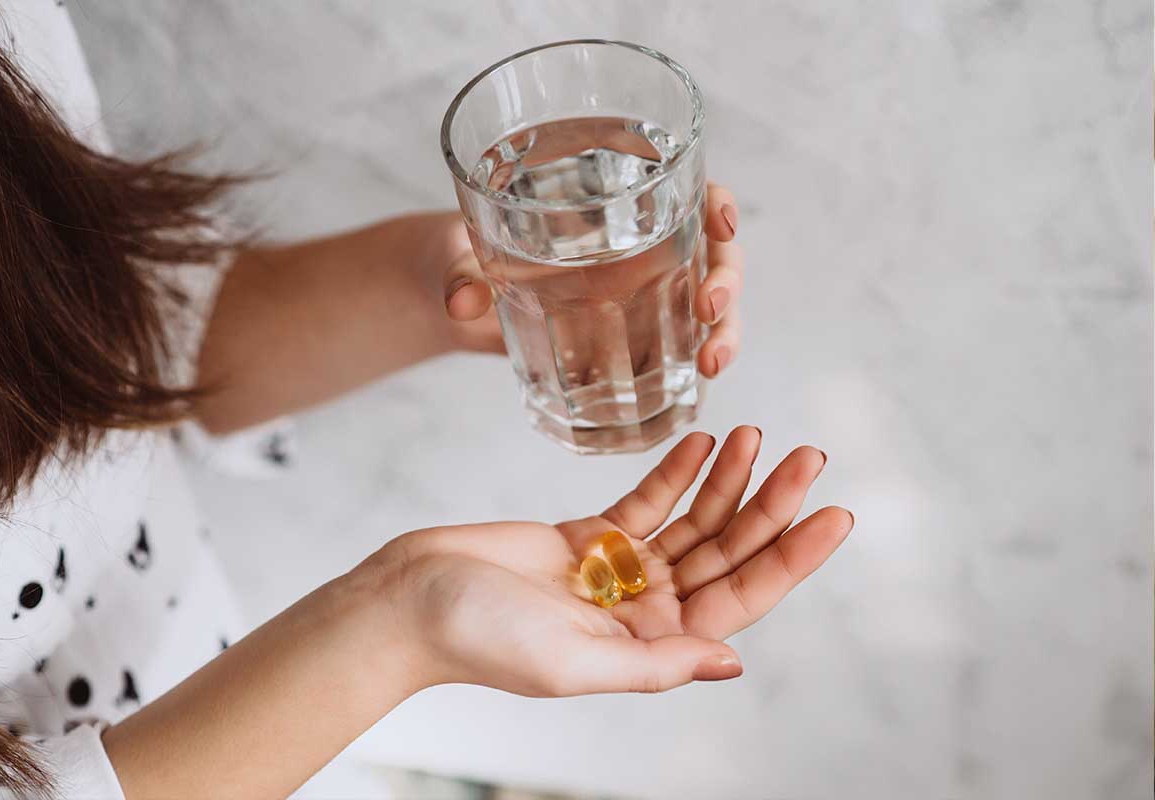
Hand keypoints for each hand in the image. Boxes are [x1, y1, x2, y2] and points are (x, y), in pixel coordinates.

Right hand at [377, 427, 851, 695]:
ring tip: (759, 434)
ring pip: (692, 520)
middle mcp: (643, 610)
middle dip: (771, 505)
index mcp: (650, 647)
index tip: (834, 515)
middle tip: (810, 455)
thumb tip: (732, 662)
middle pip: (726, 551)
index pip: (740, 599)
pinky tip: (706, 440)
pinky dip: (676, 470)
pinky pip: (645, 499)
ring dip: (728, 480)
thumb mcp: (575, 663)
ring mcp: (617, 570)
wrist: (408, 600)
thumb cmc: (480, 640)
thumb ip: (655, 664)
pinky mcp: (585, 535)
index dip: (790, 557)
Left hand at [434, 183, 743, 376]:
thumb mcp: (455, 253)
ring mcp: (640, 293)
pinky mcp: (627, 338)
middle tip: (710, 311)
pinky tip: (691, 396)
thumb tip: (462, 301)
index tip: (721, 223)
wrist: (450, 291)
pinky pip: (675, 351)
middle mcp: (637, 244)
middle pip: (711, 251)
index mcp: (606, 203)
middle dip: (726, 281)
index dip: (716, 201)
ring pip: (707, 304)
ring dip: (723, 333)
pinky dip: (690, 372)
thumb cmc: (457, 249)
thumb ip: (461, 271)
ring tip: (710, 364)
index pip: (684, 187)